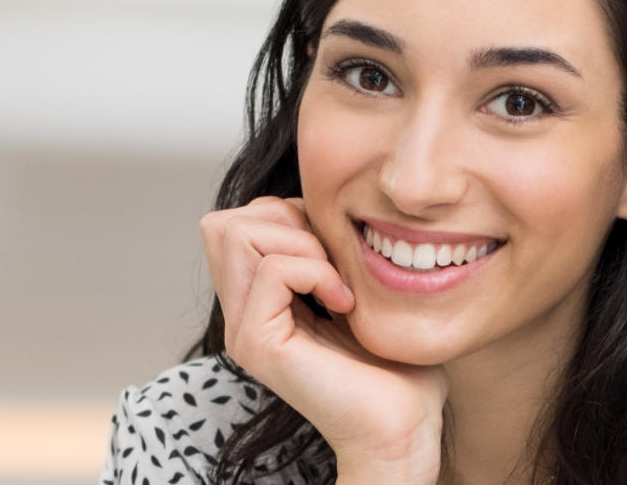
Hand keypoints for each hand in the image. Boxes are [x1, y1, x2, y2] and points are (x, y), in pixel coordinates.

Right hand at [200, 196, 447, 479]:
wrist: (404, 426)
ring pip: (234, 234)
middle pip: (222, 223)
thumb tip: (314, 201)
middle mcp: (240, 315)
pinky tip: (344, 303)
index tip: (334, 251)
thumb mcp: (355, 286)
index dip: (286, 215)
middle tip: (331, 262)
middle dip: (285, 221)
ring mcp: (243, 331)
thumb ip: (325, 249)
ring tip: (335, 281)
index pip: (235, 221)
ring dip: (299, 242)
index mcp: (257, 301)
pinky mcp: (257, 345)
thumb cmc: (394, 363)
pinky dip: (316, 271)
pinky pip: (271, 269)